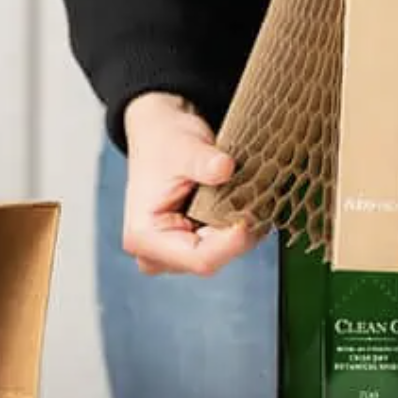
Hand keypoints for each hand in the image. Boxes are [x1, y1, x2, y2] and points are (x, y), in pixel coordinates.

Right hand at [121, 92, 257, 275]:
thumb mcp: (184, 147)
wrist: (163, 137)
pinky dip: (238, 227)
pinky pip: (225, 247)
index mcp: (144, 237)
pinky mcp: (191, 248)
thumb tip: (224, 167)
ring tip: (244, 195)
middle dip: (238, 233)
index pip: (199, 259)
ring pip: (223, 254)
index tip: (251, 215)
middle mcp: (155, 254)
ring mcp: (174, 255)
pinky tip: (241, 203)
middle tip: (253, 198)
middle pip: (213, 259)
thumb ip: (203, 161)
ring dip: (240, 229)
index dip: (232, 242)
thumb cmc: (166, 143)